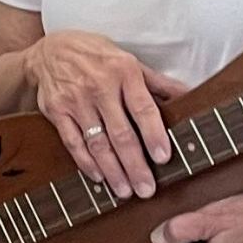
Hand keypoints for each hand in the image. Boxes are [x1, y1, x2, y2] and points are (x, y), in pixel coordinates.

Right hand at [23, 33, 186, 198]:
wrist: (50, 50)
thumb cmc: (97, 56)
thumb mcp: (129, 61)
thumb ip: (158, 83)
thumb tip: (192, 96)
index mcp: (124, 72)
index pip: (143, 109)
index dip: (154, 135)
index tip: (163, 158)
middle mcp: (99, 86)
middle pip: (120, 133)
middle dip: (135, 165)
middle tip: (147, 190)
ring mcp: (75, 100)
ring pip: (97, 142)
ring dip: (112, 170)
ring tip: (125, 191)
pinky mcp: (56, 110)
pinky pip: (72, 141)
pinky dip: (85, 162)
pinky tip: (98, 177)